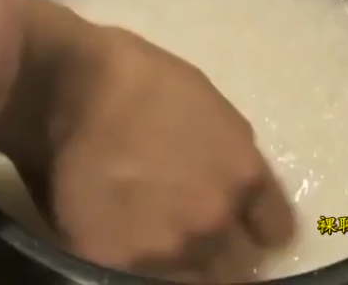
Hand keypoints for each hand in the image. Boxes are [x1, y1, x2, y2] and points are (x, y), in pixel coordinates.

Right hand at [0, 0, 295, 283]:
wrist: (71, 87)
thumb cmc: (143, 82)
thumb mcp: (214, 110)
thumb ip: (235, 161)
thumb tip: (241, 194)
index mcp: (245, 178)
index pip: (276, 233)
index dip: (258, 230)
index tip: (244, 228)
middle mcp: (215, 221)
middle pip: (239, 267)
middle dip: (224, 252)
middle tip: (195, 232)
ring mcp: (167, 248)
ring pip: (193, 280)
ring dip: (181, 263)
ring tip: (156, 235)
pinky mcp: (115, 264)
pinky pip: (137, 280)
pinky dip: (133, 265)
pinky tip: (121, 240)